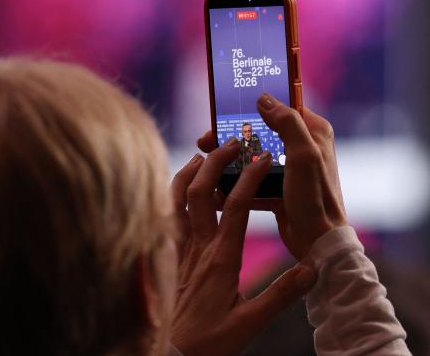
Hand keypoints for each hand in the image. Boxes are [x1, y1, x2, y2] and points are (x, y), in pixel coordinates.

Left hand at [170, 140, 316, 355]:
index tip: (262, 156)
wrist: (171, 352)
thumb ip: (282, 295)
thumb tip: (312, 268)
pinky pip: (165, 214)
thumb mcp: (252, 322)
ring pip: (176, 198)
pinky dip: (171, 192)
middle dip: (216, 161)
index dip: (249, 177)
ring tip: (202, 155)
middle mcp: (197, 246)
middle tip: (231, 143)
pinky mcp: (166, 253)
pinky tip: (180, 186)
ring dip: (188, 172)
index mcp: (222, 258)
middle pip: (201, 191)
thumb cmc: (210, 340)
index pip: (237, 206)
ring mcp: (178, 248)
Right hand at [196, 94, 346, 259]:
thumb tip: (263, 99)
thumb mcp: (303, 156)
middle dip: (232, 134)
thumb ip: (287, 123)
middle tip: (208, 139)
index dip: (254, 106)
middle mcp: (301, 146)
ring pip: (252, 154)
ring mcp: (287, 167)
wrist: (317, 242)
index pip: (281, 107)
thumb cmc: (315, 198)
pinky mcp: (277, 187)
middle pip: (260, 131)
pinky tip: (215, 184)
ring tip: (208, 160)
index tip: (228, 107)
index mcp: (312, 131)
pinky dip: (234, 179)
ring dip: (230, 157)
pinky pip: (250, 177)